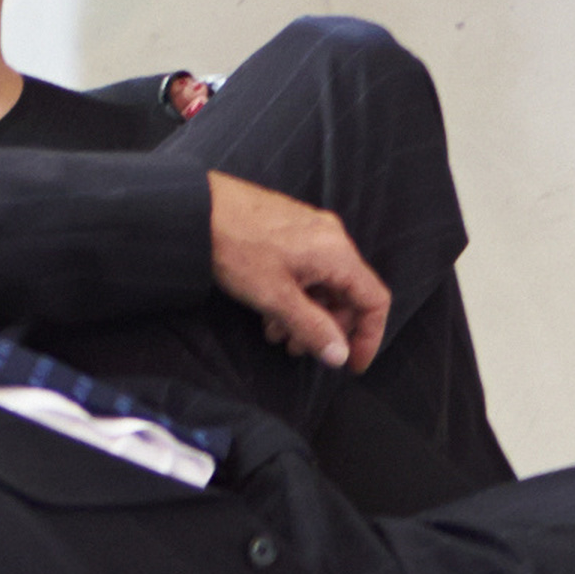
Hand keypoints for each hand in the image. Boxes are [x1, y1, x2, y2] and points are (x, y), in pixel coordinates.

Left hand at [204, 174, 392, 368]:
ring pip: (325, 283)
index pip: (374, 299)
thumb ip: (312, 328)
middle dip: (326, 328)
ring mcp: (313, 231)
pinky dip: (297, 295)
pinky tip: (269, 309)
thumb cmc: (237, 249)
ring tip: (275, 332)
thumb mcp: (275, 298)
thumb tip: (340, 355)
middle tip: (295, 348)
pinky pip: (309, 269)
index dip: (369, 336)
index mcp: (337, 253)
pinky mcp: (293, 229)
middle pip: (349, 294)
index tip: (351, 365)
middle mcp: (332, 238)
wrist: (200, 208)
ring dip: (307, 314)